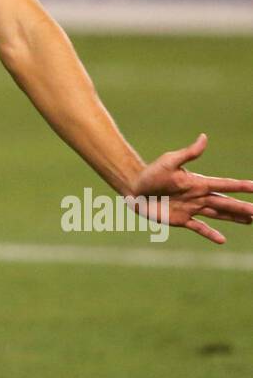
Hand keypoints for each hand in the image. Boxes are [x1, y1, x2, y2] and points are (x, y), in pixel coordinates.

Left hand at [130, 133, 252, 244]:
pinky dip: (211, 234)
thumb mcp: (170, 161)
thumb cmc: (151, 172)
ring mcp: (192, 208)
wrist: (135, 188)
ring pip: (218, 215)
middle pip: (225, 203)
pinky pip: (199, 228)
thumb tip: (205, 137)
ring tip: (250, 220)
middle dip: (242, 207)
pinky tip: (222, 240)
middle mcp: (199, 196)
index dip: (240, 186)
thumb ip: (189, 153)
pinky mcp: (182, 219)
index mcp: (198, 182)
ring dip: (234, 218)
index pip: (224, 184)